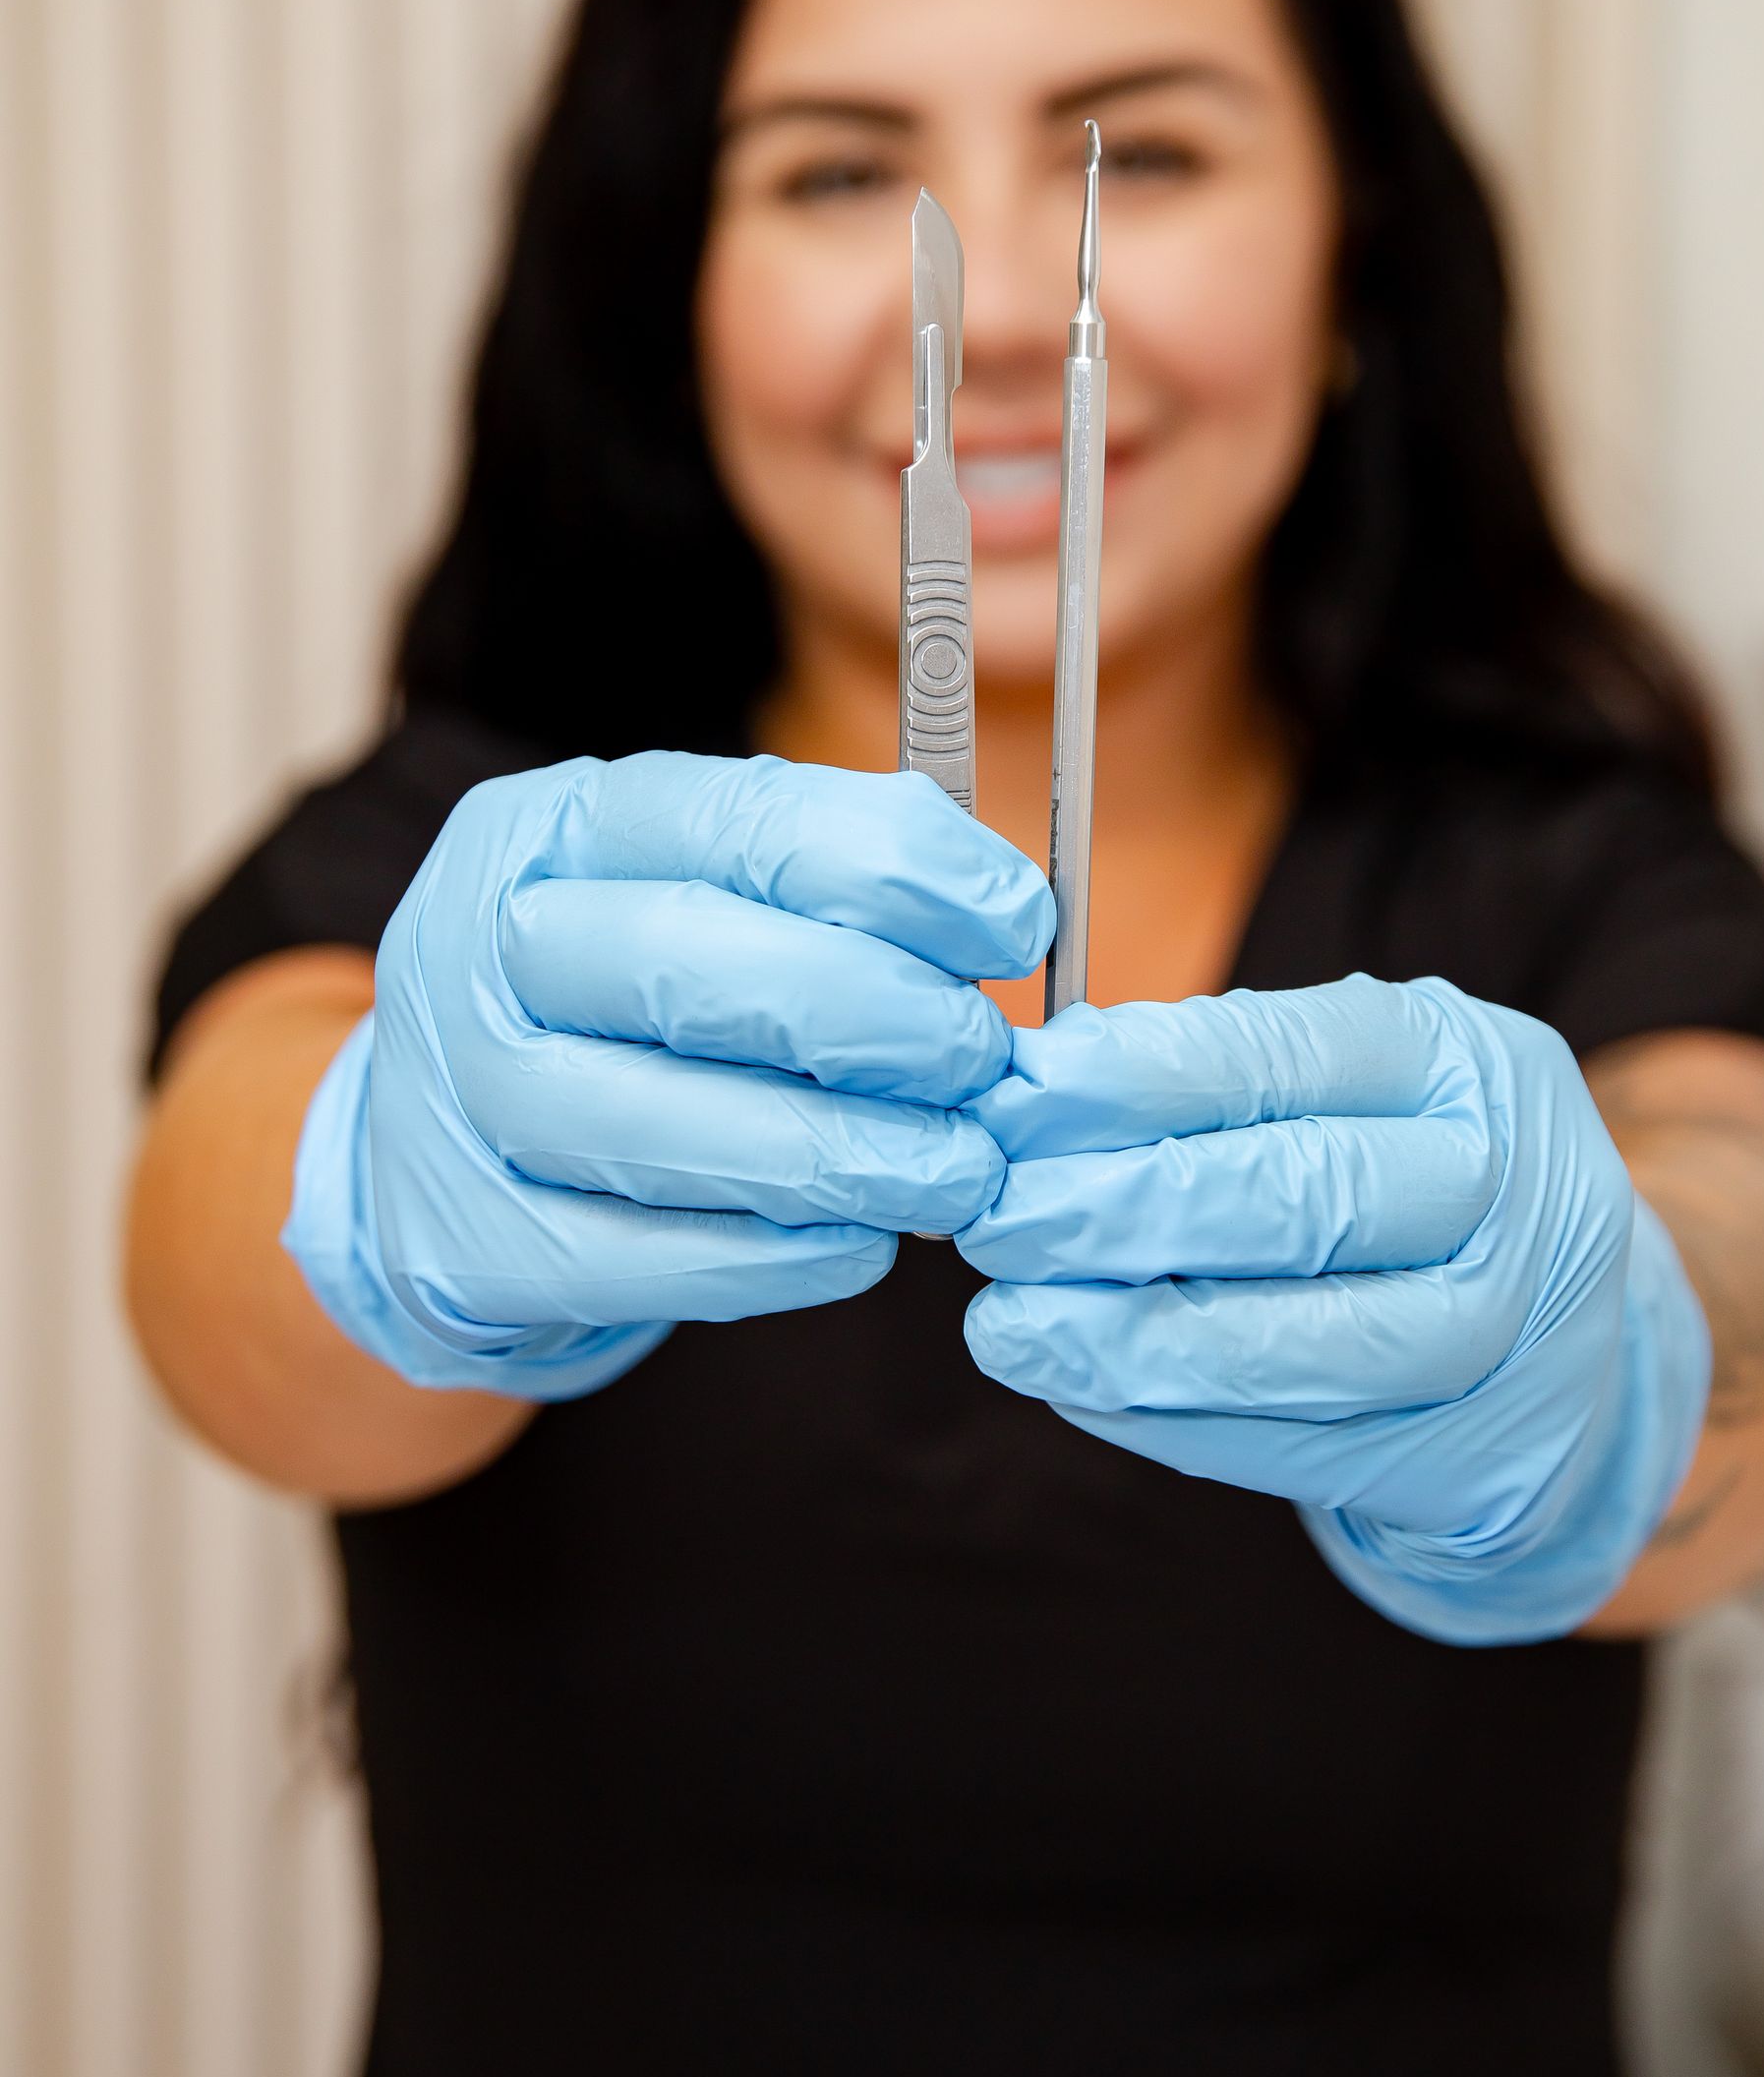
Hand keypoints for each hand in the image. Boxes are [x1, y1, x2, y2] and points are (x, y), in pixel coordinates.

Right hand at [284, 752, 1052, 1399]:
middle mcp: (484, 944)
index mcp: (554, 825)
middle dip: (877, 1015)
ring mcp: (463, 1101)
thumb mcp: (690, 895)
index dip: (901, 870)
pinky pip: (644, 1259)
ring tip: (956, 1169)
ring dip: (845, 1153)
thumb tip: (1005, 909)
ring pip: (665, 1124)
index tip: (1018, 924)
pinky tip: (863, 1243)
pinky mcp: (474, 1246)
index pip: (741, 817)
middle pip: (694, 961)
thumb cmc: (615, 1009)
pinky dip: (776, 1257)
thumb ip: (824, 886)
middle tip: (983, 1061)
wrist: (432, 1153)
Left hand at [957, 975, 1710, 1642]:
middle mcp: (1513, 1186)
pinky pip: (1302, 1449)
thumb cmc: (1405, 1179)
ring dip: (1127, 1337)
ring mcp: (1514, 1333)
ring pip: (1303, 1343)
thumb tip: (1030, 1094)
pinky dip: (1172, 1422)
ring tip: (1006, 1326)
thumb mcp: (1347, 1088)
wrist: (1571, 1337)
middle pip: (1298, 1196)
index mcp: (1466, 1059)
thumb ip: (1210, 1083)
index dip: (1138, 1079)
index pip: (1286, 1053)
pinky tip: (1078, 1391)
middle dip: (1116, 1209)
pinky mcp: (1484, 1458)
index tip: (1016, 1100)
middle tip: (992, 1221)